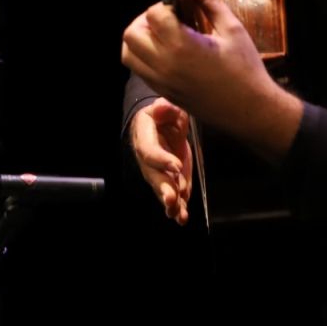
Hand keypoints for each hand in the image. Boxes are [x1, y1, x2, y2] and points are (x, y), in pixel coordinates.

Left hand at [121, 0, 301, 161]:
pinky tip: (167, 53)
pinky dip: (145, 57)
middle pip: (131, 35)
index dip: (164, 5)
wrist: (250, 110)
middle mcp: (164, 65)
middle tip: (165, 18)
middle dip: (144, 21)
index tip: (179, 6)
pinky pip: (141, 71)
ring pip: (129, 55)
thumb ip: (212, 5)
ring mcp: (161, 82)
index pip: (153, 15)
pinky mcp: (164, 93)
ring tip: (162, 35)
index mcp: (181, 46)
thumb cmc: (246, 70)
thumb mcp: (232, 31)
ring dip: (139, 40)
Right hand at [129, 99, 193, 224]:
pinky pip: (173, 197)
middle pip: (153, 176)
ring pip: (161, 190)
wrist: (161, 127)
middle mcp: (148, 160)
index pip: (150, 152)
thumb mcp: (166, 107)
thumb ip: (165, 108)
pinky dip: (178, 209)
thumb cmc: (163, 116)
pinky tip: (182, 218)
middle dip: (163, 188)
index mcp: (144, 138)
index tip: (176, 166)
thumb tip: (162, 107)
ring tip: (176, 212)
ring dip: (169, 203)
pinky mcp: (170, 182)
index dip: (161, 160)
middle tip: (171, 198)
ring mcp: (158, 173)